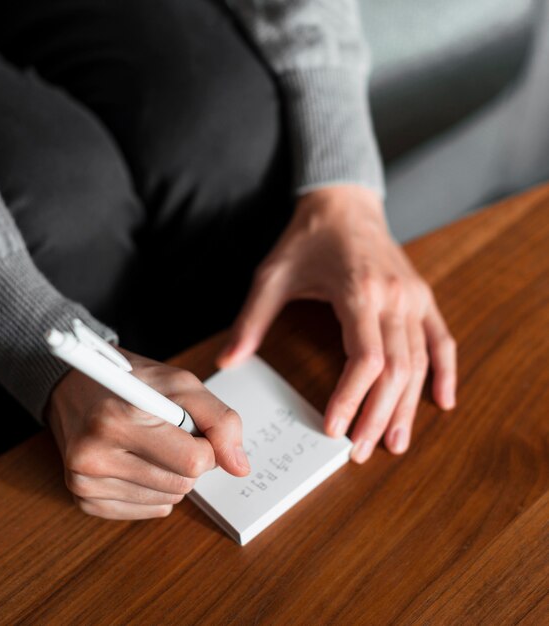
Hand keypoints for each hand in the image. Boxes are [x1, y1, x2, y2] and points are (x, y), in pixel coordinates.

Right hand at [46, 349, 249, 519]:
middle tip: (168, 433)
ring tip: (150, 444)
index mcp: (119, 418)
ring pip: (168, 501)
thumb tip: (240, 467)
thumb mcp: (182, 384)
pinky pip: (148, 511)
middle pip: (182, 484)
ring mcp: (84, 481)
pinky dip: (154, 490)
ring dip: (172, 475)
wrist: (76, 388)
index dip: (206, 445)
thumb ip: (220, 421)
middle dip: (189, 460)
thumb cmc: (133, 382)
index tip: (193, 428)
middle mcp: (95, 453)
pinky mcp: (84, 500)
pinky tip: (137, 462)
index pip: (193, 461)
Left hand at [217, 185, 455, 462]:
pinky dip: (444, 373)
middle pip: (396, 369)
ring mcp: (414, 297)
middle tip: (361, 451)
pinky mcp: (422, 297)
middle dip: (378, 415)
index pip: (365, 359)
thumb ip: (251, 320)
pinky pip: (441, 340)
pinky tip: (441, 402)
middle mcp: (394, 296)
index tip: (333, 429)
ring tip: (395, 442)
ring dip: (408, 406)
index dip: (352, 399)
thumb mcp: (272, 274)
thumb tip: (228, 362)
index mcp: (357, 291)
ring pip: (420, 362)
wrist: (343, 204)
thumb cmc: (306, 239)